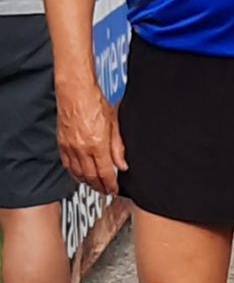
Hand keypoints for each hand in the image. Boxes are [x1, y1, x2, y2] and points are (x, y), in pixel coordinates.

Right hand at [57, 82, 126, 196]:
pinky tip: (79, 174)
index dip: (110, 184)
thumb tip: (122, 164)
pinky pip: (67, 164)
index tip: (114, 190)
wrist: (76, 91)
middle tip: (105, 191)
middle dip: (99, 187)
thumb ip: (118, 147)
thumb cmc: (95, 101)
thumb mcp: (114, 123)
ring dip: (87, 182)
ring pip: (77, 173)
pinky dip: (74, 173)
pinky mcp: (61, 143)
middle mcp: (82, 148)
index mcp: (97, 144)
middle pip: (91, 176)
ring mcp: (70, 147)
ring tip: (94, 185)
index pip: (105, 172)